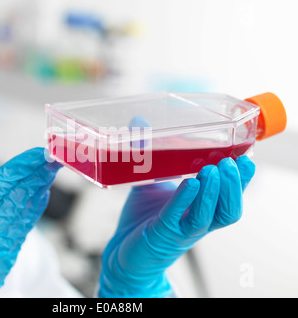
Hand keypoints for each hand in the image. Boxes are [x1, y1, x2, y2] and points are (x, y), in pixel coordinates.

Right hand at [0, 147, 60, 297]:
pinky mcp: (3, 263)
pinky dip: (32, 212)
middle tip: (52, 157)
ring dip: (38, 190)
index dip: (20, 167)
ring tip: (49, 171)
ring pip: (24, 214)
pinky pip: (22, 232)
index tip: (36, 154)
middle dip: (37, 174)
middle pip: (17, 197)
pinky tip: (38, 198)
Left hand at [99, 156, 254, 297]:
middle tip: (231, 162)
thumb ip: (147, 156)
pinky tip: (190, 184)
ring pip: (211, 216)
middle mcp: (196, 221)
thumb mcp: (149, 182)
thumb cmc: (142, 218)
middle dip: (234, 185)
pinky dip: (187, 199)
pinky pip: (180, 217)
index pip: (229, 196)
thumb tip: (139, 120)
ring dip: (216, 192)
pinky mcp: (163, 234)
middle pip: (228, 208)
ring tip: (214, 169)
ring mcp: (181, 230)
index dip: (242, 180)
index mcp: (199, 210)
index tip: (247, 157)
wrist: (123, 250)